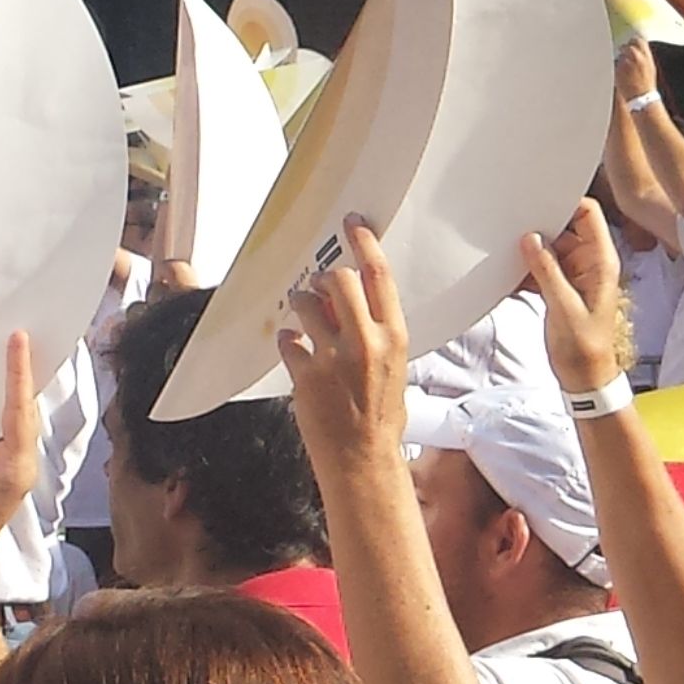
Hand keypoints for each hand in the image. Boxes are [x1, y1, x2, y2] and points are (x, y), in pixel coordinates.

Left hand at [272, 217, 412, 471]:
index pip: (380, 276)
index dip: (364, 243)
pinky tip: (294, 348)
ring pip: (306, 302)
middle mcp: (366, 342)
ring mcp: (333, 358)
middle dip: (326, 278)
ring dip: (301, 303)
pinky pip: (288, 339)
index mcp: (394, 337)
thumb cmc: (382, 416)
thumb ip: (377, 334)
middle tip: (322, 287)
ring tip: (305, 318)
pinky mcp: (305, 375)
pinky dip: (288, 339)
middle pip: (340, 280)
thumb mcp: (395, 368)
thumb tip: (352, 305)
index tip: (352, 224)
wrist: (363, 459)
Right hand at [521, 201, 636, 391]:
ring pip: (549, 249)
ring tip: (507, 254)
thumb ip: (548, 271)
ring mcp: (574, 275)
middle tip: (512, 226)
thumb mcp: (564, 308)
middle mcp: (589, 263)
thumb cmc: (585, 349)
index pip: (588, 214)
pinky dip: (525, 271)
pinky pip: (541, 268)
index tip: (537, 201)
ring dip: (529, 253)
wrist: (584, 379)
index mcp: (601, 262)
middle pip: (564, 228)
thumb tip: (531, 239)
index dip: (565, 203)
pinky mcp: (560, 287)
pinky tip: (510, 278)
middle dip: (539, 228)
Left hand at [612, 39, 660, 106]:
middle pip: (627, 45)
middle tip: (625, 54)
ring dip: (621, 59)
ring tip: (626, 69)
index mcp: (646, 56)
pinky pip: (616, 64)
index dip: (634, 42)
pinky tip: (623, 75)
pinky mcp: (618, 69)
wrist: (641, 97)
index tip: (632, 45)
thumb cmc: (647, 85)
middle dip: (625, 48)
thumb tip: (638, 50)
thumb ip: (644, 57)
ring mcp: (625, 62)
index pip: (638, 41)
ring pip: (620, 54)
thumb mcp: (650, 68)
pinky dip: (618, 67)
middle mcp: (635, 57)